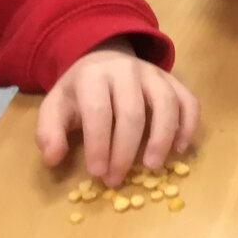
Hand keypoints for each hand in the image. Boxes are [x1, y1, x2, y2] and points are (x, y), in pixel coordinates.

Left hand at [34, 38, 200, 187]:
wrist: (103, 59)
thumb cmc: (79, 92)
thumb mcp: (55, 106)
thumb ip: (49, 132)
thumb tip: (54, 158)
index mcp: (94, 76)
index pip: (99, 111)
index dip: (99, 143)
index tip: (97, 172)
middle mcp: (127, 70)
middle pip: (133, 111)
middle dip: (126, 150)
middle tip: (117, 178)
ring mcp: (154, 73)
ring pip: (167, 103)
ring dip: (162, 138)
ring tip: (153, 167)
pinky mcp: (173, 80)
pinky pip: (189, 100)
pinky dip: (189, 125)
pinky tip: (180, 149)